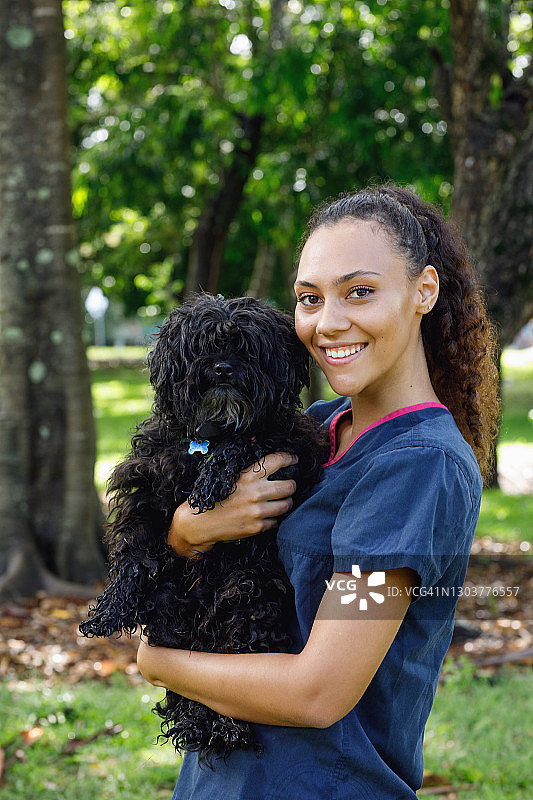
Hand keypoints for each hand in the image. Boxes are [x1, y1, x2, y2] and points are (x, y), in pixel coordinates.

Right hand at [168, 452, 297, 556]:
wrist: (200, 522)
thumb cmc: (214, 495)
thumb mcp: (228, 474)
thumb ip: (246, 460)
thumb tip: (255, 439)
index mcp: (248, 476)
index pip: (277, 461)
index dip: (289, 458)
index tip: (294, 459)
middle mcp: (255, 492)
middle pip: (290, 486)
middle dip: (291, 484)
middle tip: (287, 485)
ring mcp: (257, 511)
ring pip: (287, 504)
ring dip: (285, 502)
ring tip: (279, 500)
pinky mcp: (257, 527)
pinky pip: (276, 521)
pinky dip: (274, 518)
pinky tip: (267, 514)